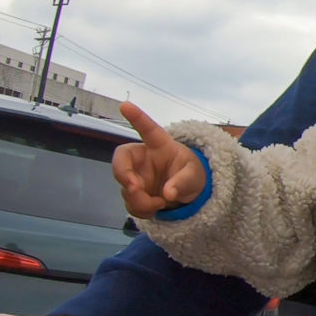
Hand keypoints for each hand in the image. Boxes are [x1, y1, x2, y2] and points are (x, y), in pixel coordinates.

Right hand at [113, 102, 205, 217]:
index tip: (125, 105)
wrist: (189, 192)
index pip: (148, 129)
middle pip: (121, 161)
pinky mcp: (135, 193)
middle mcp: (143, 159)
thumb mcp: (194, 176)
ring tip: (161, 204)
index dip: (137, 117)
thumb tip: (168, 194)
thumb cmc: (191, 173)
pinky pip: (130, 204)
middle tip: (134, 188)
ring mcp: (136, 176)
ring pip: (126, 189)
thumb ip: (182, 182)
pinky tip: (155, 209)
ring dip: (140, 201)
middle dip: (123, 175)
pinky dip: (141, 210)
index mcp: (160, 145)